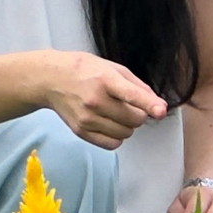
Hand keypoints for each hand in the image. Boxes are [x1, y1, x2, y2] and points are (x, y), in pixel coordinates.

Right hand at [47, 51, 167, 146]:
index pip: (132, 95)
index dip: (149, 104)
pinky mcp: (81, 131)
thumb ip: (138, 87)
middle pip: (135, 119)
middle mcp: (95, 101)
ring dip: (128, 126)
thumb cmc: (84, 71)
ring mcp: (87, 118)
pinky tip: (110, 124)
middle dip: (139, 114)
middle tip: (129, 105)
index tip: (161, 111)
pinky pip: (112, 144)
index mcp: (105, 79)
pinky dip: (117, 137)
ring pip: (126, 133)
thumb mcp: (113, 68)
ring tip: (117, 113)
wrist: (51, 79)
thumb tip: (159, 106)